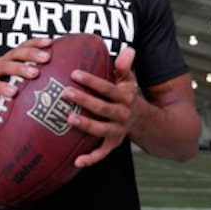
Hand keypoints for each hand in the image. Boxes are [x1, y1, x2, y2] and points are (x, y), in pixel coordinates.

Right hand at [0, 37, 52, 118]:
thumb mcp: (12, 82)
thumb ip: (28, 80)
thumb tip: (54, 82)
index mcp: (9, 60)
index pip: (23, 46)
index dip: (36, 42)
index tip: (51, 41)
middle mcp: (0, 63)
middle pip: (17, 53)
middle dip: (32, 53)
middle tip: (47, 57)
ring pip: (6, 67)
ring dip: (21, 68)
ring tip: (35, 73)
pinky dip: (3, 87)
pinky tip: (13, 92)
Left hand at [62, 46, 136, 167]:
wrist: (145, 122)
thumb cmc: (126, 95)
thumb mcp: (129, 80)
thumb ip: (125, 66)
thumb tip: (129, 49)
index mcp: (125, 97)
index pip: (108, 88)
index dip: (92, 81)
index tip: (74, 73)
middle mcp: (123, 114)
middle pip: (103, 108)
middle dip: (84, 100)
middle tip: (65, 92)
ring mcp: (118, 131)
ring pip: (101, 129)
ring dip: (86, 125)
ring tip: (68, 119)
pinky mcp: (113, 144)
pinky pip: (101, 153)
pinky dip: (90, 158)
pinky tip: (76, 161)